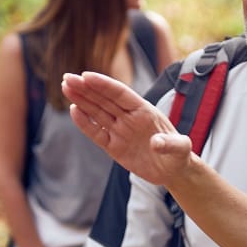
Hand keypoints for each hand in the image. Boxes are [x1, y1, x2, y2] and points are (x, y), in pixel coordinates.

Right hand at [62, 72, 193, 185]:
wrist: (172, 170)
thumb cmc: (178, 155)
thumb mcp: (181, 149)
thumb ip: (170, 144)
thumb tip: (155, 143)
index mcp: (144, 110)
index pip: (120, 94)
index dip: (103, 84)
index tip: (86, 76)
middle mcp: (129, 117)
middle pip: (104, 99)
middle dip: (86, 88)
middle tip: (67, 77)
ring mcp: (120, 130)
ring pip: (97, 112)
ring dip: (81, 99)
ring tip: (65, 86)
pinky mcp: (113, 146)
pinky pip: (97, 133)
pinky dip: (85, 123)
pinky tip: (74, 110)